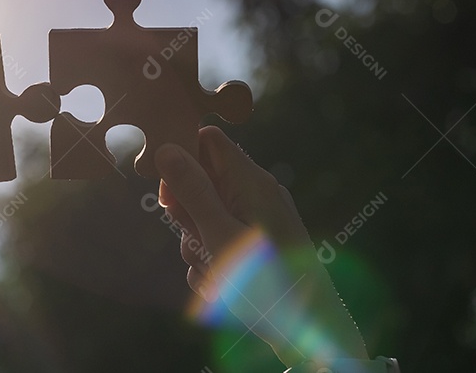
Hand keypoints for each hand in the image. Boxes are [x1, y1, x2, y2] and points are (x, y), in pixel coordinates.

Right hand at [156, 126, 367, 365]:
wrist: (309, 334)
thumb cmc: (267, 282)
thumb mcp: (219, 234)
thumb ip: (192, 190)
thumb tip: (166, 149)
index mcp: (251, 182)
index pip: (207, 141)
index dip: (181, 160)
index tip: (167, 195)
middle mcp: (255, 197)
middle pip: (200, 185)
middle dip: (188, 218)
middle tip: (201, 244)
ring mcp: (256, 224)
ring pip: (203, 222)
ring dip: (198, 250)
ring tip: (219, 276)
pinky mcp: (255, 250)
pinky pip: (217, 246)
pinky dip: (213, 267)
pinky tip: (226, 291)